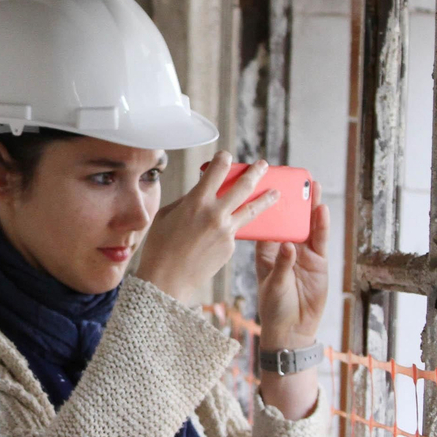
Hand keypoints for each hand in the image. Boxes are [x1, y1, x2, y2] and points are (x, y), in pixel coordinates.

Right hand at [133, 152, 277, 302]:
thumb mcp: (167, 215)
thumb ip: (188, 201)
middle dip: (255, 173)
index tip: (226, 156)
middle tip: (263, 165)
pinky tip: (231, 228)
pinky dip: (234, 226)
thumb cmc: (160, 247)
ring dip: (265, 198)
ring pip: (251, 210)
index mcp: (196, 201)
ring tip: (276, 192)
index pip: (217, 170)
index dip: (223, 159)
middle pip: (243, 186)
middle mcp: (215, 213)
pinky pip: (235, 231)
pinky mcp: (231, 247)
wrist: (167, 280)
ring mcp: (226, 231)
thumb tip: (202, 193)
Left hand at [254, 194, 329, 419]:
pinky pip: (320, 240)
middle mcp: (284, 248)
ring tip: (311, 187)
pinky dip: (321, 225)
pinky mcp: (319, 262)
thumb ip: (282, 265)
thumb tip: (288, 247)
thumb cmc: (274, 307)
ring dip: (309, 206)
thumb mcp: (273, 285)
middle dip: (291, 199)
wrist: (292, 330)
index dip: (266, 204)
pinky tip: (322, 211)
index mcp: (265, 251)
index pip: (266, 222)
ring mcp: (303, 253)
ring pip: (306, 225)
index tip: (265, 184)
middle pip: (288, 219)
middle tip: (294, 178)